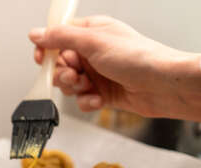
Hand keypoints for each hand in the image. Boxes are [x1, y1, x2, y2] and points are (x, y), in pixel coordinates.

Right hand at [29, 15, 200, 122]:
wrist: (165, 87)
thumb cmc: (138, 58)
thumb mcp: (94, 42)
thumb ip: (62, 38)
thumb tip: (36, 34)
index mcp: (93, 32)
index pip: (59, 37)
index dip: (48, 49)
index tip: (42, 60)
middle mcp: (94, 53)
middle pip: (62, 64)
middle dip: (64, 74)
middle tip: (74, 77)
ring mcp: (100, 74)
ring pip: (71, 84)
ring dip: (76, 89)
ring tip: (88, 88)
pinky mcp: (105, 94)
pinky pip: (84, 99)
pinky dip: (88, 102)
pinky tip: (99, 100)